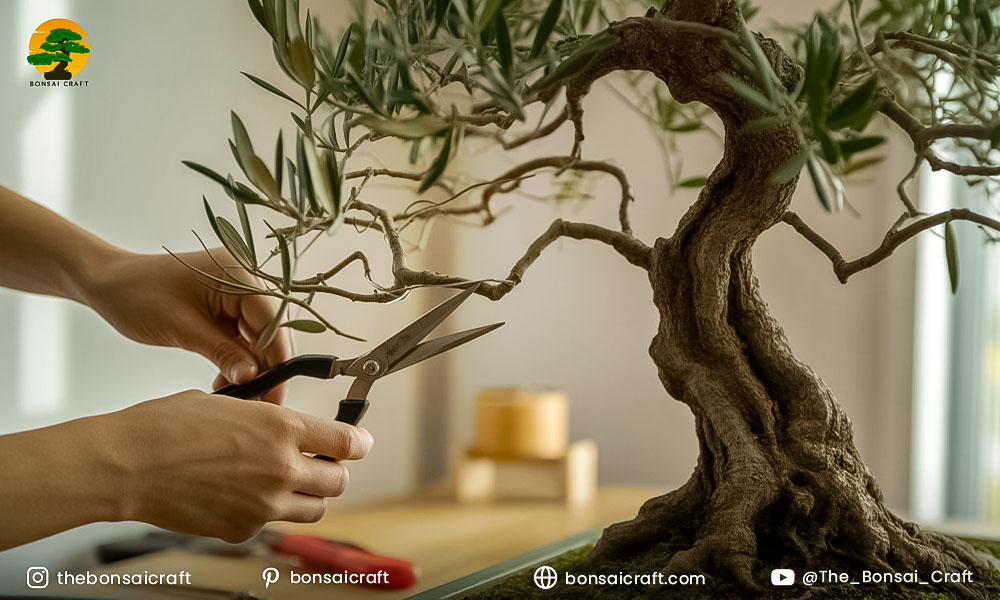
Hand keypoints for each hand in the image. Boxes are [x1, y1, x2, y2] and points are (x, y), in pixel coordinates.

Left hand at [85, 248, 292, 402]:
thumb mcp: (182, 328)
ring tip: (237, 394)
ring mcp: (238, 291)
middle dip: (267, 365)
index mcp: (239, 274)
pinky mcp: (228, 304)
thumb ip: (223, 353)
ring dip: (252, 365)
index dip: (278, 356)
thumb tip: (253, 378)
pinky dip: (238, 357)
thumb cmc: (137, 295)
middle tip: (260, 401)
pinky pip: (243, 334)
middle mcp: (245, 279)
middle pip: (272, 328)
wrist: (109, 282)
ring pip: (260, 335)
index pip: (274, 319)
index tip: (275, 390)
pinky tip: (227, 379)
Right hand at [110, 390, 373, 541]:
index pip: (346, 443)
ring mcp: (265, 505)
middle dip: (333, 470)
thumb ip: (267, 418)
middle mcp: (282, 469)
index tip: (359, 443)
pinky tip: (245, 495)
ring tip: (288, 482)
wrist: (128, 464)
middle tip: (320, 462)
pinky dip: (268, 512)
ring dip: (310, 495)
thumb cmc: (167, 426)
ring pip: (315, 508)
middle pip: (338, 481)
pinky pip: (272, 524)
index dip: (358, 443)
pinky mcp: (243, 529)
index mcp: (282, 429)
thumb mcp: (229, 403)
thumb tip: (285, 426)